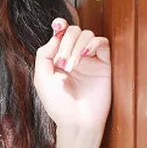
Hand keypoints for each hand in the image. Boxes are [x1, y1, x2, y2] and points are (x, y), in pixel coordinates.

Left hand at [34, 17, 111, 133]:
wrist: (77, 122)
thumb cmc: (58, 105)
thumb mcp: (42, 78)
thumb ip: (44, 54)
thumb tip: (55, 36)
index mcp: (59, 58)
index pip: (61, 33)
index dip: (60, 25)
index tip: (57, 26)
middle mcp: (75, 56)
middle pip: (74, 31)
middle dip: (66, 42)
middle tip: (63, 62)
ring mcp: (90, 59)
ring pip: (87, 35)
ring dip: (77, 46)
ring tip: (72, 66)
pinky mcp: (104, 64)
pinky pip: (102, 43)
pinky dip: (93, 44)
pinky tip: (85, 56)